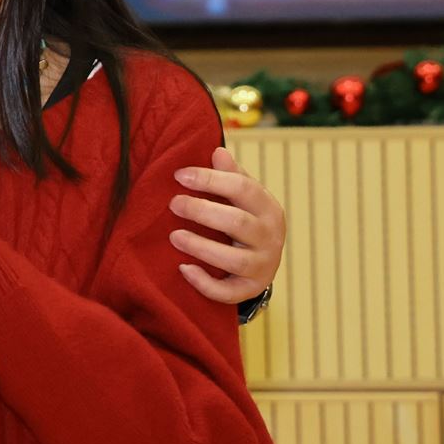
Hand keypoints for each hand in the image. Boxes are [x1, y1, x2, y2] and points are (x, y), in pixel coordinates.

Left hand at [170, 146, 284, 302]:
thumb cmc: (245, 216)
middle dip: (202, 212)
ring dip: (202, 247)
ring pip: (234, 260)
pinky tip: (184, 269)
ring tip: (174, 236)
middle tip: (173, 204)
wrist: (262, 259)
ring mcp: (263, 265)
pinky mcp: (250, 289)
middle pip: (237, 223)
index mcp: (268, 207)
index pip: (242, 188)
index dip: (210, 179)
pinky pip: (229, 292)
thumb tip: (217, 151)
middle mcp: (270, 237)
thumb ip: (231, 175)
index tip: (179, 175)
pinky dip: (205, 283)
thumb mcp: (243, 195)